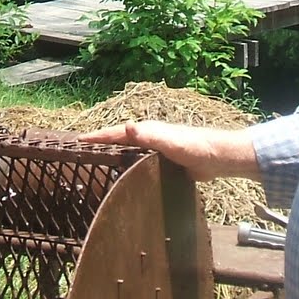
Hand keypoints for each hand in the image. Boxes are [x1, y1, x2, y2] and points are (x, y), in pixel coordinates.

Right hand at [78, 120, 260, 181]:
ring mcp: (157, 148)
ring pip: (129, 149)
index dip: (98, 136)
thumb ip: (149, 135)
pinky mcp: (164, 160)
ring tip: (98, 160)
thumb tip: (127, 125)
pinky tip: (125, 173)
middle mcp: (150, 137)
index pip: (116, 132)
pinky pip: (139, 160)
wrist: (219, 158)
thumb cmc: (196, 148)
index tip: (79, 140)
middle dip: (101, 142)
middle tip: (82, 148)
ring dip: (114, 152)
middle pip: (120, 138)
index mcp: (148, 131)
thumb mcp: (170, 142)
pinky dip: (128, 162)